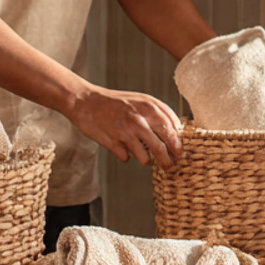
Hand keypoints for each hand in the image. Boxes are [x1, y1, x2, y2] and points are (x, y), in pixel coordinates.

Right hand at [68, 85, 183, 166]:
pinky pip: (126, 158)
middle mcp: (139, 120)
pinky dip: (126, 156)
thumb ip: (158, 112)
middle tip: (169, 165)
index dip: (177, 144)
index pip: (171, 130)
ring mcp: (125, 133)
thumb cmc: (115, 101)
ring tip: (145, 158)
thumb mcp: (139, 99)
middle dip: (167, 160)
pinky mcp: (113, 144)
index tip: (179, 151)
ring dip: (147, 161)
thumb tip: (177, 129)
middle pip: (161, 147)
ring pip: (145, 158)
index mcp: (148, 106)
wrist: (85, 101)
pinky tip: (121, 147)